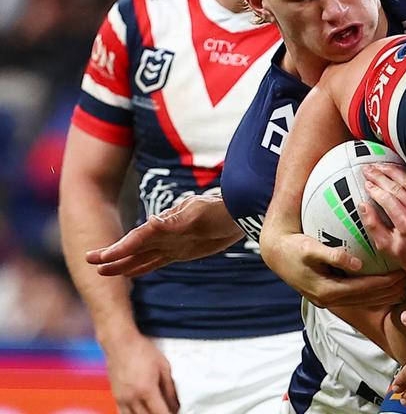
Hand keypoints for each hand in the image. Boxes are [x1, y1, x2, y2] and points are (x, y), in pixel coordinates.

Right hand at [86, 193, 243, 276]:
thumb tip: (151, 222)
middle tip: (88, 262)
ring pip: (141, 257)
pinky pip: (157, 261)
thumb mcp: (199, 214)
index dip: (117, 249)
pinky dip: (142, 267)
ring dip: (123, 264)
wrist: (239, 213)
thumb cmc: (219, 210)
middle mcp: (163, 235)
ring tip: (102, 272)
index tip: (98, 259)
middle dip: (112, 255)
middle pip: (133, 248)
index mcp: (164, 225)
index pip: (136, 240)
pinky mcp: (181, 252)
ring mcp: (171, 244)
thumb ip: (175, 221)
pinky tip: (130, 273)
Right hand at [103, 331, 179, 413]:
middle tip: (168, 411)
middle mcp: (132, 398)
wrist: (120, 344)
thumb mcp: (163, 367)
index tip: (176, 413)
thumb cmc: (142, 351)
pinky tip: (141, 412)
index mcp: (146, 390)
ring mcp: (122, 399)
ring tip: (155, 410)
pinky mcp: (115, 397)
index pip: (160, 413)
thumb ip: (170, 388)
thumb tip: (175, 404)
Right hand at [261, 230, 405, 308]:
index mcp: (326, 291)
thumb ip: (332, 255)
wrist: (276, 253)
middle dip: (389, 292)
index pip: (362, 290)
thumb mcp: (310, 248)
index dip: (383, 284)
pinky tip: (386, 288)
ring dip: (383, 296)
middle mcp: (328, 300)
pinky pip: (355, 299)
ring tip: (403, 286)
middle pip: (365, 299)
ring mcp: (327, 300)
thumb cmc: (294, 247)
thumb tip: (356, 263)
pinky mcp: (328, 296)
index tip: (401, 276)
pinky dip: (372, 295)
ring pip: (362, 302)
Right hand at [361, 163, 405, 271]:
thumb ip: (373, 226)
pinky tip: (394, 168)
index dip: (375, 189)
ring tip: (378, 165)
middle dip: (380, 175)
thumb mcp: (385, 245)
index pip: (388, 200)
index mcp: (405, 224)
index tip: (366, 183)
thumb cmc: (405, 253)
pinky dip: (404, 174)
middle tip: (367, 169)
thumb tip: (362, 205)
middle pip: (396, 187)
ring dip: (392, 171)